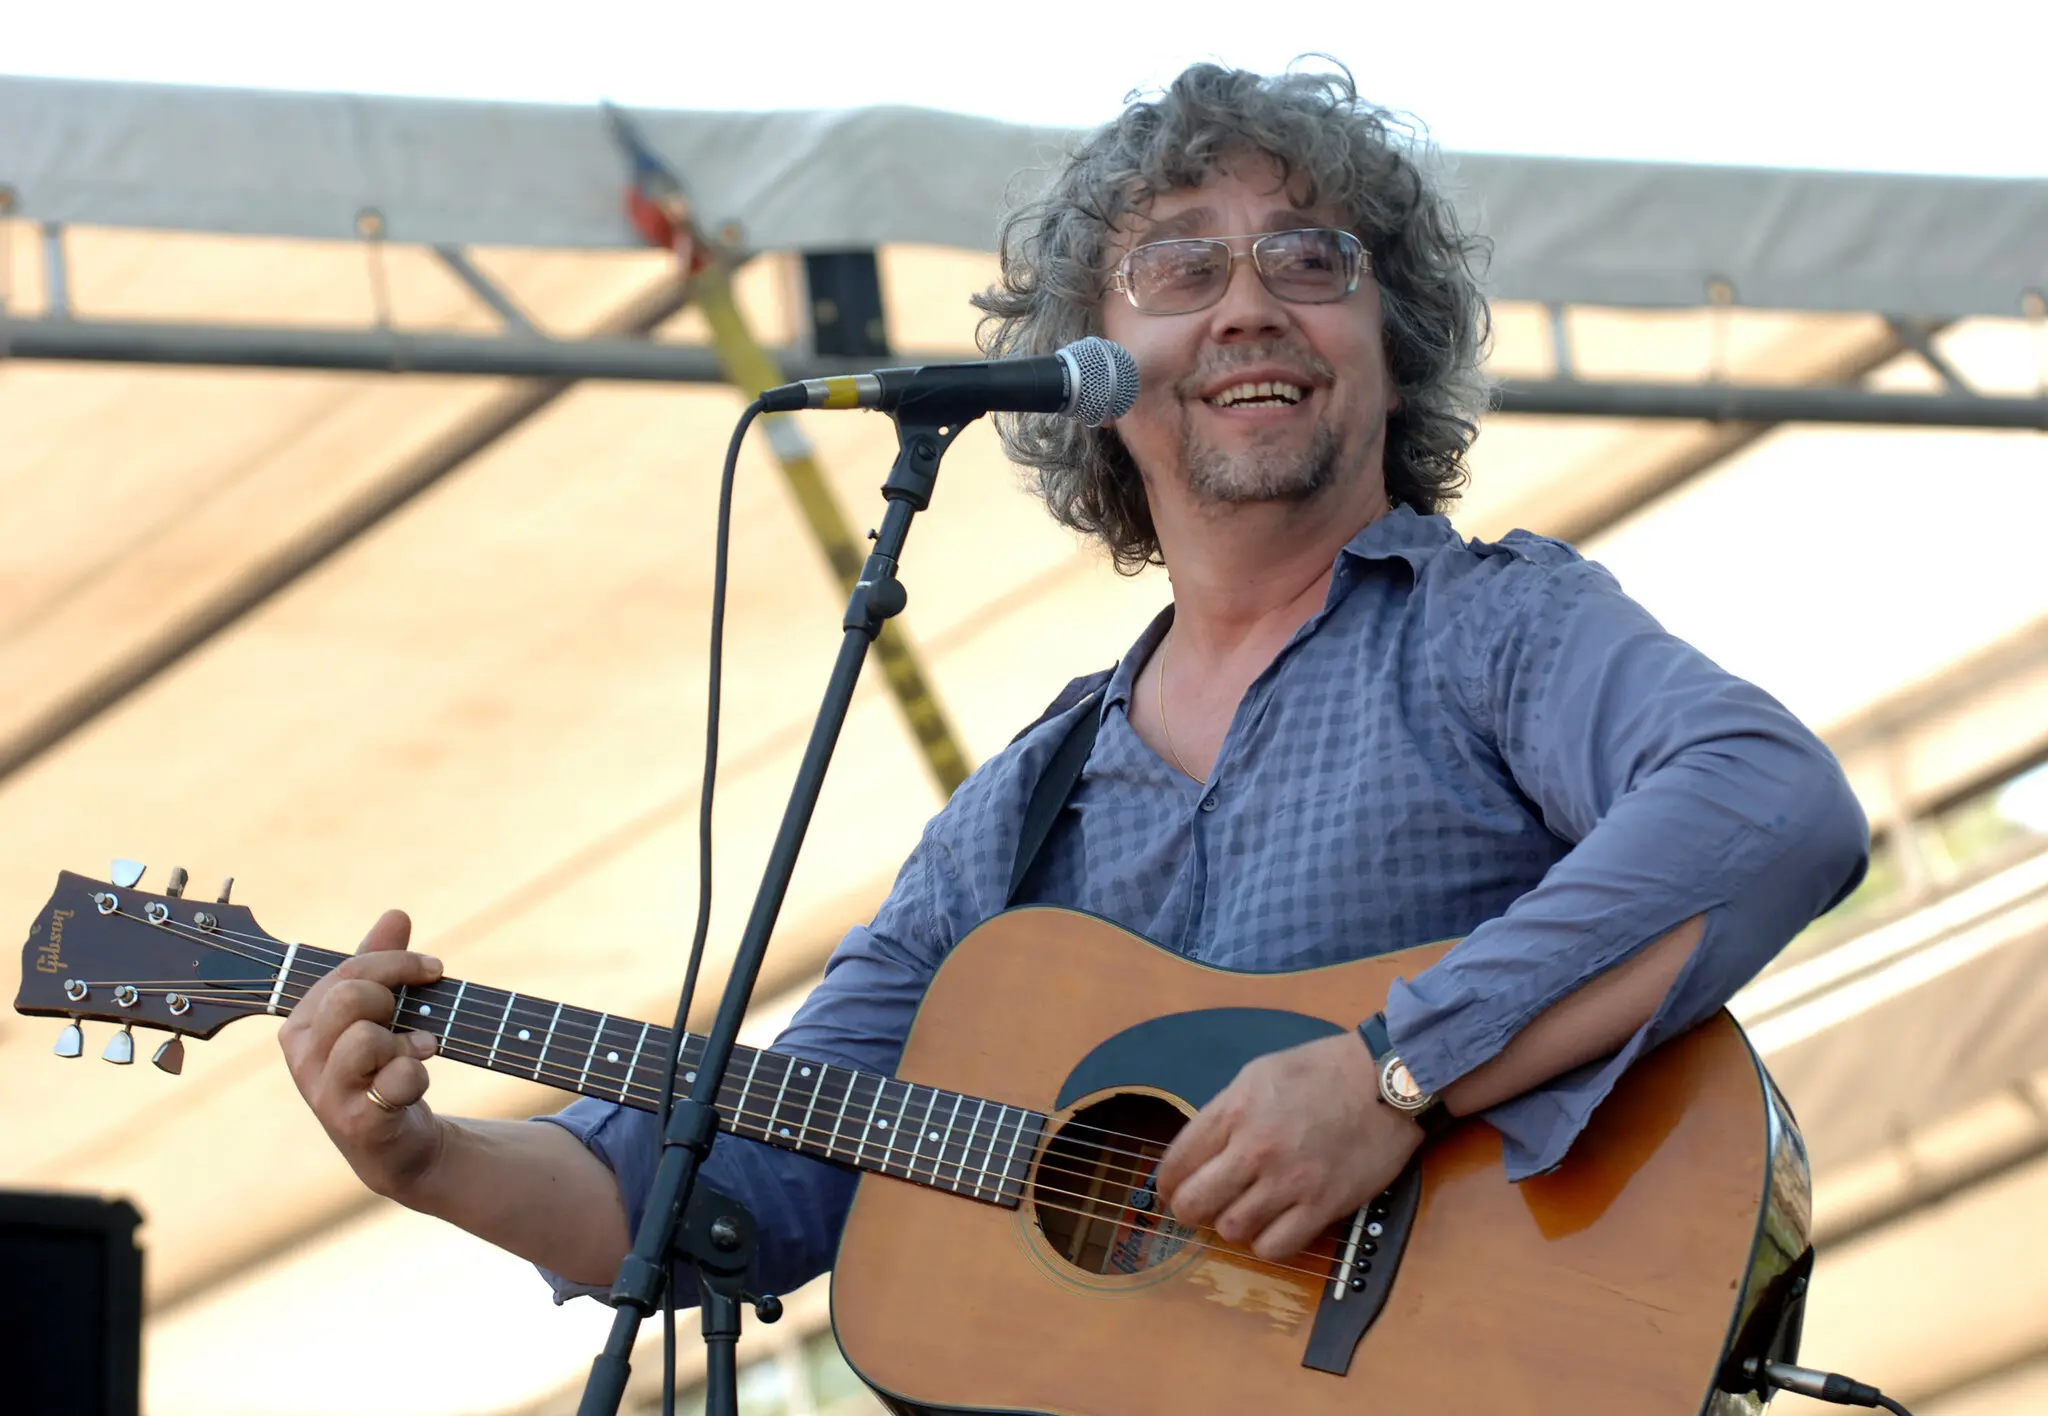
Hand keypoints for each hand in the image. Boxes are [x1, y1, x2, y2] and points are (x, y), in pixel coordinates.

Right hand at [279, 909, 445, 1199]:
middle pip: (350, 998)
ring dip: (408, 1041)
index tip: (432, 968)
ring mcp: (326, 1094)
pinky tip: (415, 1084)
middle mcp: (304, 1058)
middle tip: (409, 1019)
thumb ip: (382, 962)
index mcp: (302, 1023)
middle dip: (394, 999)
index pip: (346, 972)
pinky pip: (395, 1080)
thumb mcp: (381, 1011)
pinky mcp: (356, 1124)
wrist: (396, 1143)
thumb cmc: (383, 1067)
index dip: (397, 962)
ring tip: (418, 1052)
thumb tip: (395, 914)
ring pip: (366, 1040)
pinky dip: (418, 1076)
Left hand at [1155, 1031, 1421, 1262]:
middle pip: (1195, 1204)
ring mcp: (1289, 1181)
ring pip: (1232, 1230)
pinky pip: (1275, 1248)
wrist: (1385, 1081)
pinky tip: (1273, 1226)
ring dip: (1232, 1225)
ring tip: (1244, 1211)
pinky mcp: (1323, 1206)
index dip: (1167, 1184)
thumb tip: (1198, 1150)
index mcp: (1234, 1110)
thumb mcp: (1259, 1073)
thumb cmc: (1323, 1071)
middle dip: (1189, 1211)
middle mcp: (1256, 1149)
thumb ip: (1225, 1111)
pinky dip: (1267, 1243)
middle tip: (1200, 1209)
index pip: (1177, 1163)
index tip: (1172, 1190)